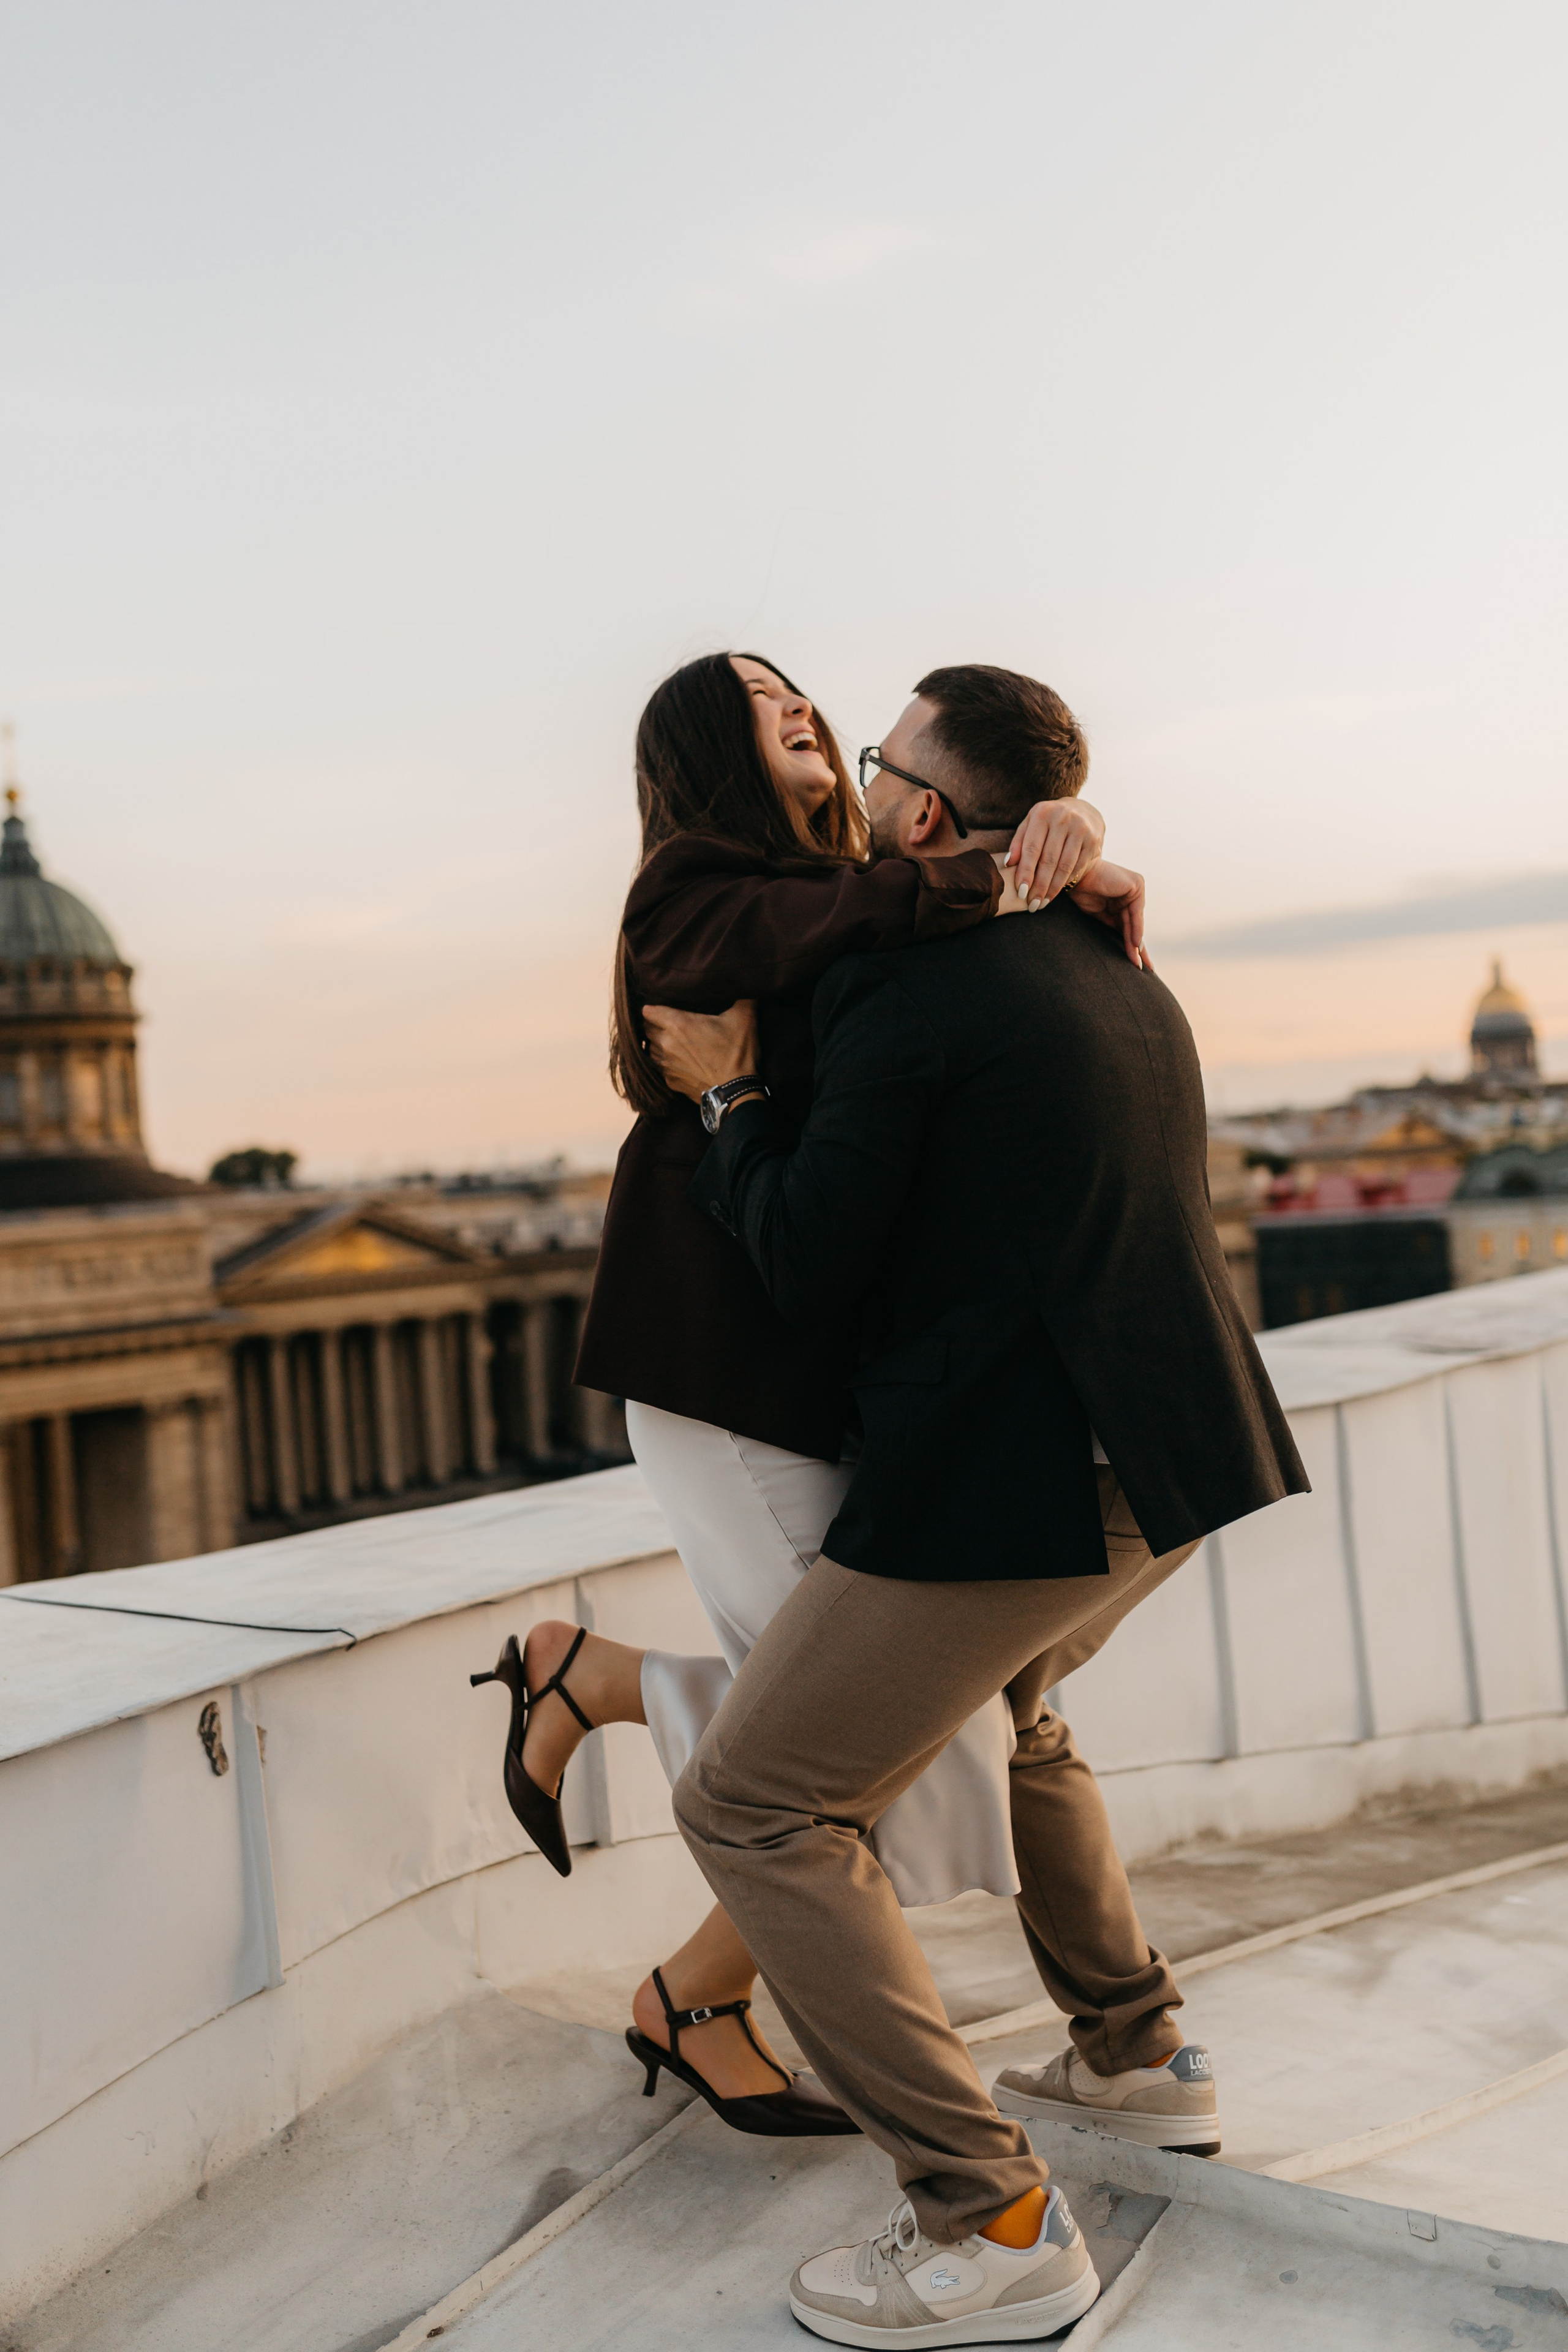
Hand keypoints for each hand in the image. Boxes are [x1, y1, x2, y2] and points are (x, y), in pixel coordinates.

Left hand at [641, 999, 761, 1101]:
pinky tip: (679, 1061)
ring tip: (673, 1041)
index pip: (648, 1011)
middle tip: (670, 1023)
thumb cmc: (738, 1054)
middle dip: (655, 1024)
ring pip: (650, 1049)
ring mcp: (666, 1065)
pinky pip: (660, 1068)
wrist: (736, 1093)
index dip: (653, 1008)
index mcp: (678, 1025)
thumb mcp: (745, 1018)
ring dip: (658, 1044)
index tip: (663, 1007)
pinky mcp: (670, 1082)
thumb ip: (743, 996)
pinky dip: (666, 1063)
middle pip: (646, 1029)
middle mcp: (666, 1044)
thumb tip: (747, 982)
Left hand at [1004, 796, 1104, 910]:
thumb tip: (1008, 863)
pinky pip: (1077, 866)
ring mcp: (1081, 828)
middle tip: (1032, 905)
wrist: (1081, 810)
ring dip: (1053, 889)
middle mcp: (1063, 818)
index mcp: (1043, 814)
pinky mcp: (1093, 840)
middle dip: (1039, 886)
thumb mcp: (1030, 825)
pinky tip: (1056, 892)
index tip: (1021, 892)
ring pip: (1064, 866)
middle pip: (1049, 860)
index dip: (1026, 872)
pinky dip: (1066, 881)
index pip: (1032, 849)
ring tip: (1042, 903)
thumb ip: (1018, 843)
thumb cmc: (1048, 822)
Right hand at [1065, 860, 1147, 967]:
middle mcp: (1132, 892)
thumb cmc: (1080, 893)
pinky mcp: (1136, 886)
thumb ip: (1113, 926)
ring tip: (1136, 963)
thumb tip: (1128, 946)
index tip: (1135, 963)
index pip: (1127, 925)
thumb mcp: (1099, 915)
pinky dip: (1135, 930)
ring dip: (1135, 944)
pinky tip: (1135, 946)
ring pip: (1135, 922)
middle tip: (1143, 968)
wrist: (1071, 874)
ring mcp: (1135, 888)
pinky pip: (1135, 914)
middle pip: (1134, 925)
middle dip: (1137, 948)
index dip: (1130, 944)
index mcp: (1122, 897)